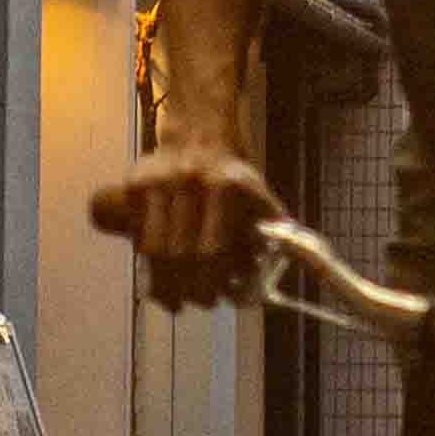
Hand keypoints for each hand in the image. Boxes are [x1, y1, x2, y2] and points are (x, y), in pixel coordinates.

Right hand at [97, 142, 279, 305]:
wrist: (199, 133)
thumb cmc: (232, 175)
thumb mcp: (259, 197)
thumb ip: (276, 232)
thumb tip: (299, 273)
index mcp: (223, 187)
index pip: (211, 250)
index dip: (211, 281)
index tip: (216, 299)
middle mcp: (188, 182)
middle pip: (180, 254)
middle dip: (189, 287)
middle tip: (199, 302)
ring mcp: (157, 183)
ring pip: (153, 249)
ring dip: (164, 282)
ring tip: (176, 299)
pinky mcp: (135, 185)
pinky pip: (136, 234)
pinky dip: (146, 262)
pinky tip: (156, 278)